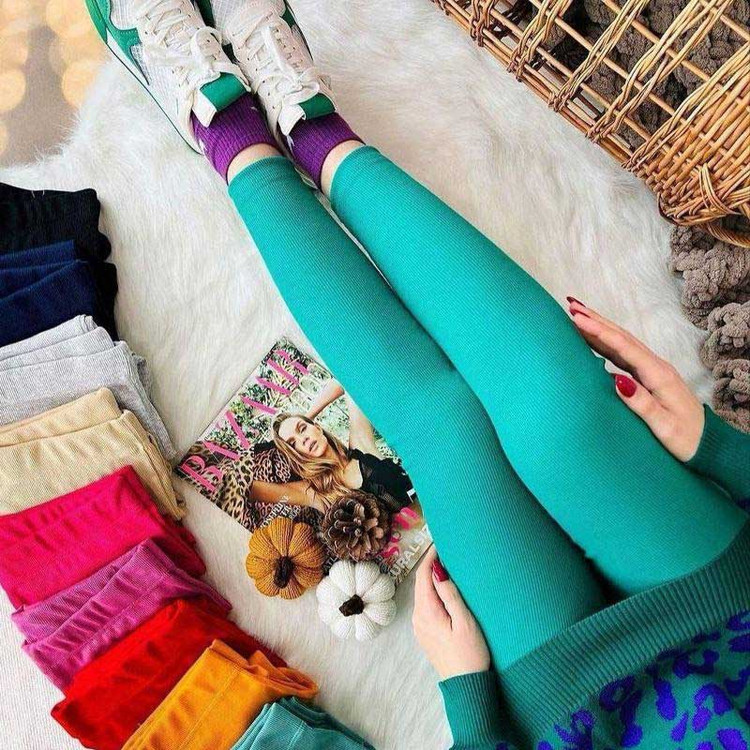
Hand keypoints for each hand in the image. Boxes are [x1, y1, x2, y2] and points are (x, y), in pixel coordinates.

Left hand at [412, 547, 490, 679]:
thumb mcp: (464, 622)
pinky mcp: (426, 633)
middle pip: (421, 584)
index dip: (429, 558)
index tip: (438, 544)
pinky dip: (433, 593)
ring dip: (431, 580)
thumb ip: (450, 595)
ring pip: (423, 595)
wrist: (467, 686)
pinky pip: (426, 605)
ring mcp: (420, 627)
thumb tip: (438, 571)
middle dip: (430, 566)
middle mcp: (418, 619)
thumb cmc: (470, 655)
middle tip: (444, 550)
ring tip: (446, 566)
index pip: (423, 577)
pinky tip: (444, 589)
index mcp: (427, 613)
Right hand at [567, 297, 704, 461]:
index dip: (600, 332)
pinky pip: (623, 354)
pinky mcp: (649, 376)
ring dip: (600, 327)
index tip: (578, 319)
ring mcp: (653, 370)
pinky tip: (593, 339)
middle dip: (596, 320)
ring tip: (578, 314)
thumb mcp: (665, 426)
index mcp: (658, 375)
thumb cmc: (687, 438)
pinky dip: (606, 342)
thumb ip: (642, 403)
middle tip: (571, 306)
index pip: (624, 347)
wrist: (708, 443)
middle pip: (622, 338)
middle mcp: (656, 367)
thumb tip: (618, 381)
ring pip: (622, 342)